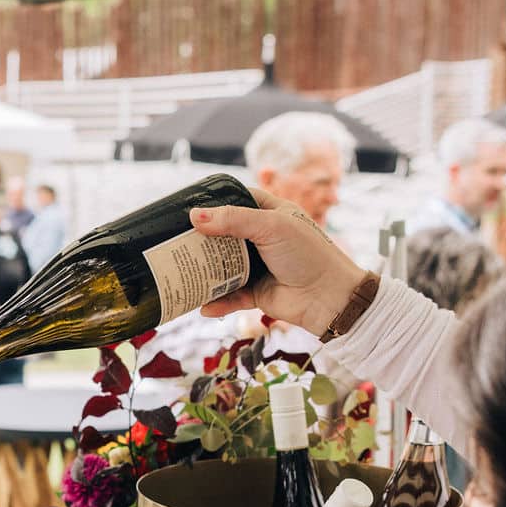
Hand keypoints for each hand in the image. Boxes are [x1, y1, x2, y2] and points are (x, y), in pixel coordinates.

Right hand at [191, 189, 367, 337]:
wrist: (330, 298)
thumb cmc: (308, 254)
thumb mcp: (271, 227)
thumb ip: (233, 220)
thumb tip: (194, 216)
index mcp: (272, 214)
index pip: (238, 200)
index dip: (215, 202)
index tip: (189, 207)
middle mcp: (263, 238)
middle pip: (224, 235)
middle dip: (202, 239)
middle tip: (175, 240)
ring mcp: (259, 266)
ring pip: (224, 266)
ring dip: (205, 271)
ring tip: (182, 272)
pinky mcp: (257, 292)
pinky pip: (231, 296)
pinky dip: (218, 302)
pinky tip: (203, 306)